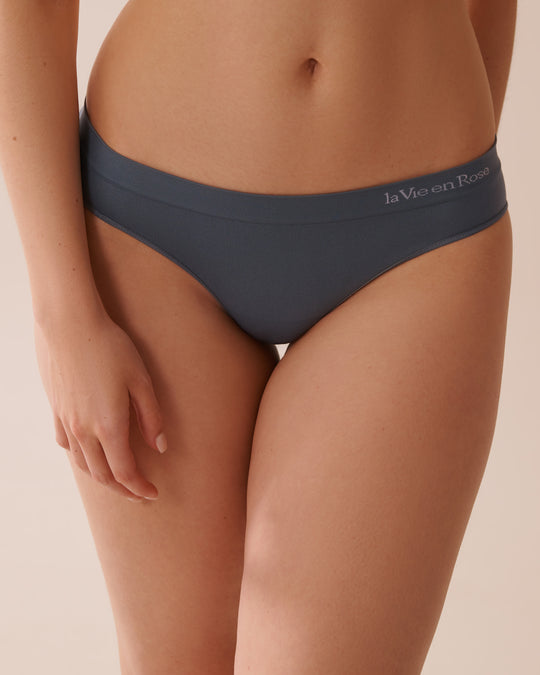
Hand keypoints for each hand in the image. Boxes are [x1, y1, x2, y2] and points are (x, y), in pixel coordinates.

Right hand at [33, 312, 167, 502]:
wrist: (70, 325)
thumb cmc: (111, 348)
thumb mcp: (141, 381)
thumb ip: (151, 417)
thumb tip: (160, 447)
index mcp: (109, 426)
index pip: (125, 472)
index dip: (140, 488)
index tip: (153, 493)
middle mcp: (84, 430)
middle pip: (103, 475)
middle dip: (123, 489)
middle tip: (139, 492)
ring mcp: (66, 421)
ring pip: (83, 464)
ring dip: (101, 477)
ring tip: (117, 479)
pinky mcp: (56, 409)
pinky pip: (66, 444)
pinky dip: (81, 457)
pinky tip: (89, 452)